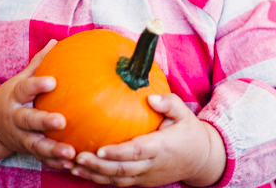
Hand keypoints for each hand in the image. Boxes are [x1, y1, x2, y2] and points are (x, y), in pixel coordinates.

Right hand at [0, 40, 76, 168]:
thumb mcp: (21, 79)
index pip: (25, 89)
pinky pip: (41, 159)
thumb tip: (55, 41)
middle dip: (44, 122)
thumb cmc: (15, 96)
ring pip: (36, 145)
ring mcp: (20, 137)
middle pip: (28, 120)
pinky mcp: (27, 151)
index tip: (52, 82)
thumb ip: (38, 63)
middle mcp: (16, 118)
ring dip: (53, 150)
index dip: (38, 85)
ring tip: (70, 153)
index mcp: (15, 97)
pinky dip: (55, 163)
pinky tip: (72, 164)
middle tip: (62, 121)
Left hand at [70, 94, 226, 186]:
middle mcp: (152, 165)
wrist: (201, 160)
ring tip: (73, 166)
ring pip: (118, 179)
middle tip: (78, 157)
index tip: (100, 149)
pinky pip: (119, 183)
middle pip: (122, 170)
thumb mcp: (184, 113)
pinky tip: (83, 171)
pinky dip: (101, 179)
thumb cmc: (188, 132)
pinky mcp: (142, 182)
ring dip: (95, 175)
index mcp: (161, 147)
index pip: (137, 152)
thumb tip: (150, 97)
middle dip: (99, 166)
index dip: (118, 153)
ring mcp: (146, 176)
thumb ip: (168, 103)